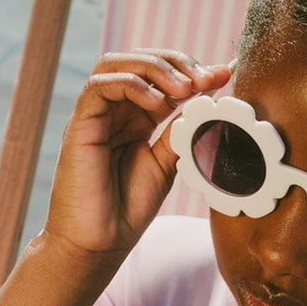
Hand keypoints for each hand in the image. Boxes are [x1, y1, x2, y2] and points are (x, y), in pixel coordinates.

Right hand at [39, 49, 230, 260]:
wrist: (99, 244)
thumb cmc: (128, 209)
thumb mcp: (168, 164)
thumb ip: (182, 131)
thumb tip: (210, 99)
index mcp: (136, 118)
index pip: (162, 77)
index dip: (193, 70)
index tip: (226, 73)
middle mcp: (114, 111)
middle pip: (140, 61)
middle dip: (177, 63)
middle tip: (206, 79)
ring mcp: (96, 116)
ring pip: (118, 64)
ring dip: (155, 68)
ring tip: (184, 88)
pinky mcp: (79, 124)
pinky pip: (100, 86)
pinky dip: (131, 84)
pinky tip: (157, 102)